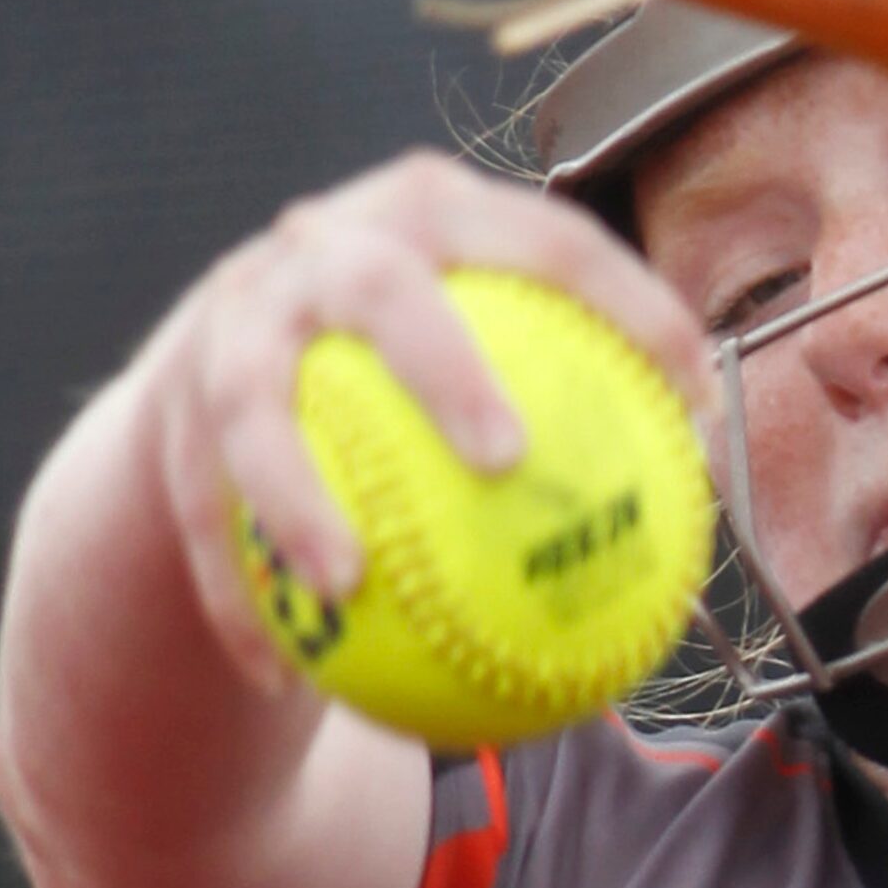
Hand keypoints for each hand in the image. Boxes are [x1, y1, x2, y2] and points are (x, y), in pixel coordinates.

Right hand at [137, 150, 713, 691]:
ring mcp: (238, 316)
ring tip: (350, 585)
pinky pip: (199, 510)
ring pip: (252, 402)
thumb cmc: (416, 354)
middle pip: (382, 288)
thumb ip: (587, 375)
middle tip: (508, 459)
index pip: (550, 238)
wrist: (232, 360)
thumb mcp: (493, 332)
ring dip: (295, 496)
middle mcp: (327, 242)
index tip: (694, 402)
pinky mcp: (172, 403)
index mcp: (434, 211)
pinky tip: (283, 675)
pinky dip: (238, 592)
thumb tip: (716, 460)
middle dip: (443, 366)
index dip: (632, 305)